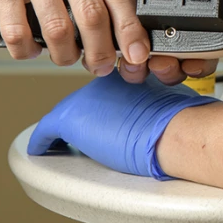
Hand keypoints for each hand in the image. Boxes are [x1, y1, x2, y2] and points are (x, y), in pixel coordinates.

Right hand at [0, 0, 150, 73]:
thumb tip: (116, 7)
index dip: (131, 26)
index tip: (137, 51)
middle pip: (94, 12)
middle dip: (103, 50)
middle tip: (103, 65)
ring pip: (58, 26)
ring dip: (66, 54)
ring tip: (67, 59)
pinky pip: (17, 27)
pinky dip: (27, 48)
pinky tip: (31, 49)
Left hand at [27, 70, 218, 177]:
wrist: (174, 129)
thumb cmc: (181, 119)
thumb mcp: (172, 99)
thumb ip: (160, 102)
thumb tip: (170, 117)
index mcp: (127, 74)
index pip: (106, 91)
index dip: (105, 107)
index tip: (107, 119)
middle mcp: (103, 82)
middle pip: (86, 102)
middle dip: (87, 118)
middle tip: (91, 135)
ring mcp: (85, 100)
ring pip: (69, 115)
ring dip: (71, 130)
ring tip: (69, 145)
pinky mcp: (69, 120)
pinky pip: (46, 131)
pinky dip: (43, 141)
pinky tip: (42, 148)